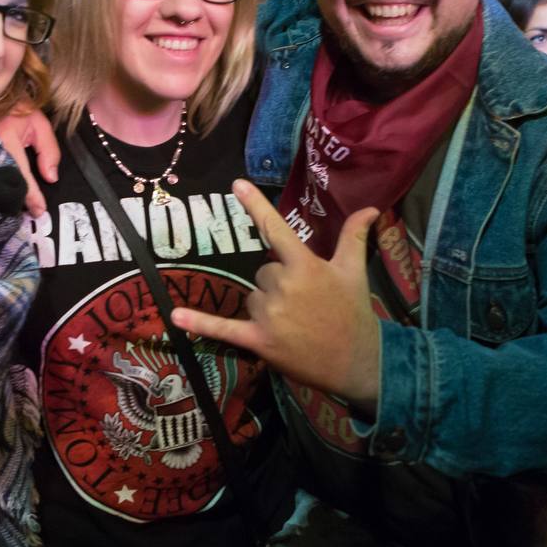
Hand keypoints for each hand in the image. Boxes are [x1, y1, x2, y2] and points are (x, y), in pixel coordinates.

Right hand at [0, 103, 60, 216]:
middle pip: (2, 184)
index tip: (40, 210)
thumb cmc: (12, 108)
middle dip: (15, 201)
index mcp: (6, 137)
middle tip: (28, 213)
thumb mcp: (37, 122)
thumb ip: (48, 149)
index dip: (31, 195)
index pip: (21, 174)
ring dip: (2, 197)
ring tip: (14, 209)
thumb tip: (51, 177)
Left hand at [171, 179, 381, 408]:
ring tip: (295, 323)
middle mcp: (283, 285)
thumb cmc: (354, 314)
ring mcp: (269, 314)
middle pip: (262, 271)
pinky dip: (200, 323)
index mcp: (305, 265)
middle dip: (278, 283)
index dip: (256, 205)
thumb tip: (371, 208)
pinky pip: (224, 328)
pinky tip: (175, 316)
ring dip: (266, 306)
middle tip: (304, 304)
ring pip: (251, 297)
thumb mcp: (355, 272)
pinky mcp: (259, 340)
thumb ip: (354, 237)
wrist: (358, 363)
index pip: (276, 229)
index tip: (236, 184)